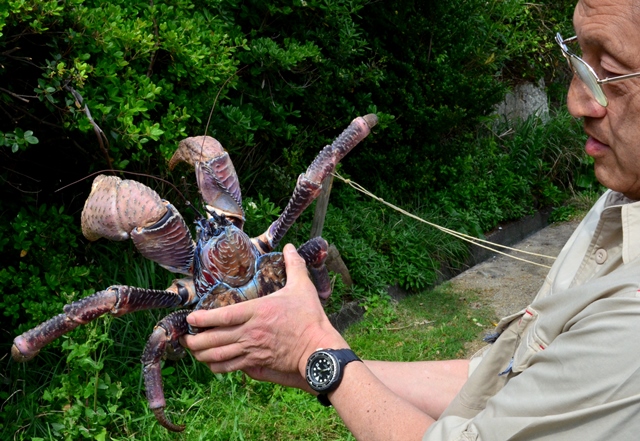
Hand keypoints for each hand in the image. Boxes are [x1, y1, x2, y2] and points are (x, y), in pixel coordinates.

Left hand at [181, 243, 347, 387]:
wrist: (318, 349)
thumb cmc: (310, 318)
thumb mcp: (302, 287)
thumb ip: (294, 265)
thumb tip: (290, 246)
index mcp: (256, 312)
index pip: (222, 316)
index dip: (202, 318)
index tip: (190, 317)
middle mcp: (250, 333)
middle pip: (213, 339)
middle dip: (194, 339)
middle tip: (185, 336)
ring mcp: (252, 350)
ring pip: (217, 356)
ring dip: (201, 353)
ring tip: (193, 349)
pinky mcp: (257, 363)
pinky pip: (230, 367)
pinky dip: (216, 366)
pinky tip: (212, 363)